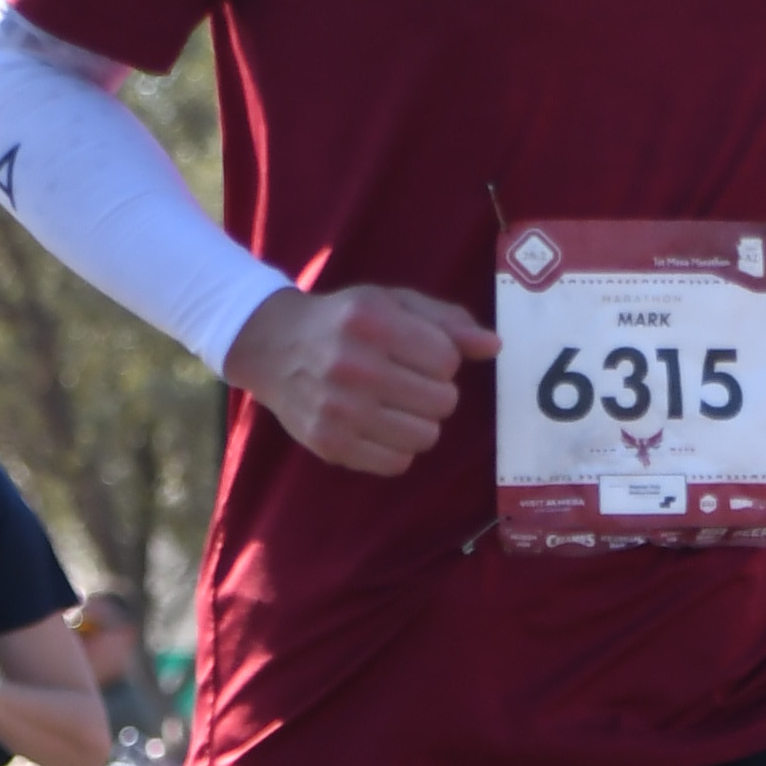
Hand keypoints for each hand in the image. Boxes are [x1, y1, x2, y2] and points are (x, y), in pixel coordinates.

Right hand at [225, 280, 496, 473]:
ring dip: (419, 422)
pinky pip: (396, 463)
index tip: (418, 354)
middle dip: (435, 392)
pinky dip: (397, 448)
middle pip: (442, 402)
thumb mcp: (392, 303)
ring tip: (395, 405)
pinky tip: (379, 426)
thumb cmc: (344, 321)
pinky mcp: (329, 444)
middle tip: (408, 382)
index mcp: (372, 322)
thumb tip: (494, 346)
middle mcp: (353, 366)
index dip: (442, 359)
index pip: (447, 360)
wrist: (272, 345)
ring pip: (424, 436)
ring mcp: (338, 409)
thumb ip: (446, 321)